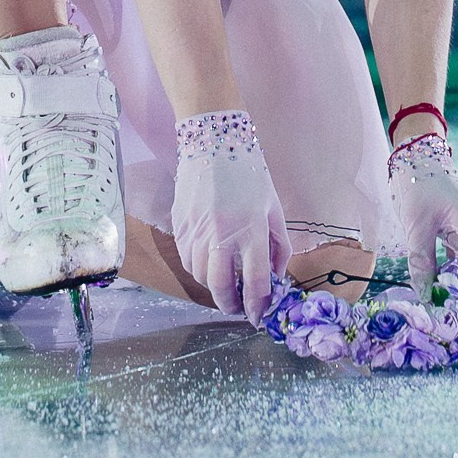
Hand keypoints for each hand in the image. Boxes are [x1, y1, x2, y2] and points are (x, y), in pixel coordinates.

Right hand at [172, 108, 288, 318]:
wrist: (212, 143)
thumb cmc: (250, 174)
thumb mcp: (273, 208)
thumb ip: (278, 246)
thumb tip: (275, 278)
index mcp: (252, 230)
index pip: (256, 283)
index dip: (258, 306)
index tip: (259, 315)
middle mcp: (222, 235)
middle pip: (221, 288)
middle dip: (231, 305)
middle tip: (239, 308)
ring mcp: (197, 231)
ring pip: (201, 276)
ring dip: (215, 286)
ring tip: (227, 282)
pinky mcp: (180, 226)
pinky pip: (187, 259)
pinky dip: (199, 269)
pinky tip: (210, 262)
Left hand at [389, 132, 457, 292]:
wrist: (420, 158)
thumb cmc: (419, 187)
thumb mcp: (416, 228)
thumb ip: (421, 264)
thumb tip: (425, 296)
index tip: (444, 306)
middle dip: (455, 287)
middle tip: (431, 300)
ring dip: (450, 276)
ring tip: (428, 287)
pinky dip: (449, 265)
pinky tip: (432, 272)